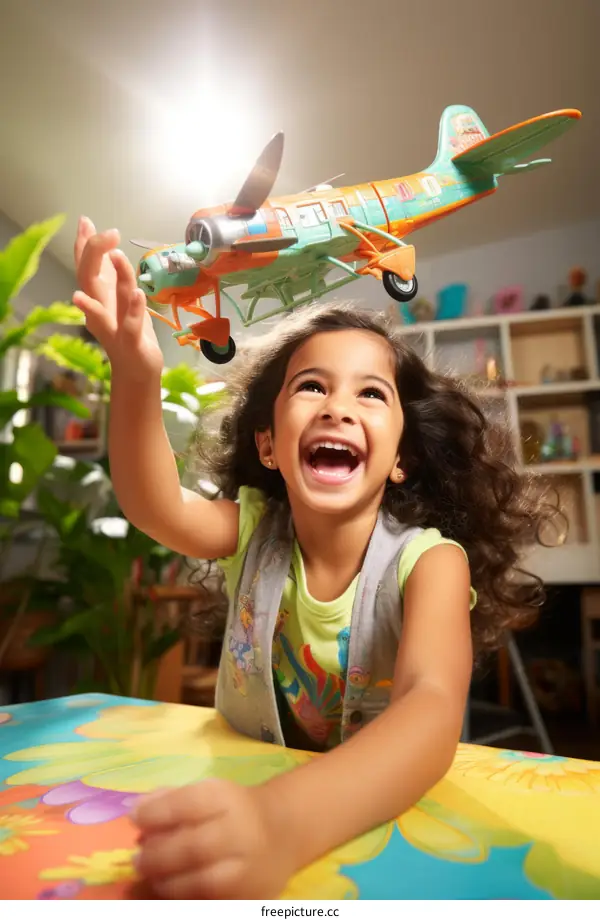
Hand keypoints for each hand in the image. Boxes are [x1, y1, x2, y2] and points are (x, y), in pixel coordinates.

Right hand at [73, 216, 163, 379]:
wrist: (135, 373)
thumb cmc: (128, 333)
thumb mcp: (120, 299)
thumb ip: (112, 275)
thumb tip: (105, 246)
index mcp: (98, 298)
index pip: (85, 267)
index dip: (84, 245)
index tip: (85, 221)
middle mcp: (99, 311)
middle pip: (88, 278)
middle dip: (93, 253)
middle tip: (106, 234)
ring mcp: (113, 328)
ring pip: (106, 301)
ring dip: (112, 278)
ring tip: (116, 255)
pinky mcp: (131, 343)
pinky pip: (130, 325)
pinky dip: (133, 309)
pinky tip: (137, 293)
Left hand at [132, 779, 292, 898]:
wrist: (282, 833)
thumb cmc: (233, 810)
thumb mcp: (207, 793)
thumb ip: (170, 799)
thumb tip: (136, 812)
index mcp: (228, 799)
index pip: (190, 803)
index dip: (157, 812)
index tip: (135, 819)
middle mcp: (241, 832)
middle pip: (195, 847)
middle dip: (158, 855)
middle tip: (138, 860)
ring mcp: (248, 869)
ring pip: (203, 884)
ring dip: (168, 883)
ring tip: (153, 877)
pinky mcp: (250, 897)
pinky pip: (211, 903)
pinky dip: (185, 899)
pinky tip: (171, 892)